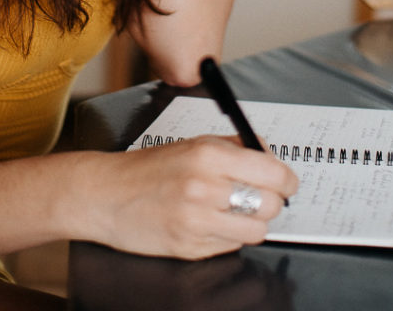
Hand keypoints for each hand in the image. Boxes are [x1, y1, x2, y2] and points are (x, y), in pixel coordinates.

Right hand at [92, 136, 297, 259]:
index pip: (272, 172)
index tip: (287, 181)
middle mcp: (205, 188)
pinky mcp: (190, 249)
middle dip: (271, 201)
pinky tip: (211, 222)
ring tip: (235, 211)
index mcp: (208, 155)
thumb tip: (271, 159)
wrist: (106, 194)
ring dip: (252, 221)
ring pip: (256, 230)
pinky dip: (229, 235)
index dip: (286, 179)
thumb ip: (235, 148)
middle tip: (260, 195)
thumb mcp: (193, 143)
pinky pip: (232, 246)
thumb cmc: (149, 167)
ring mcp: (197, 222)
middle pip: (270, 204)